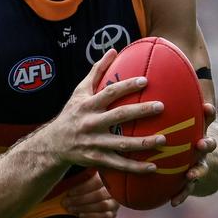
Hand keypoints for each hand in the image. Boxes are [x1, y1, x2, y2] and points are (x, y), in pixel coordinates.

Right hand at [47, 49, 166, 173]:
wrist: (53, 144)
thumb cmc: (72, 113)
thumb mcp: (80, 91)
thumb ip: (97, 71)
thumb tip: (113, 50)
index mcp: (88, 105)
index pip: (109, 92)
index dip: (127, 86)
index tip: (145, 81)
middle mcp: (91, 123)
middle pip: (119, 116)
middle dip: (141, 111)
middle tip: (161, 106)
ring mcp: (94, 143)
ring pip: (122, 143)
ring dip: (144, 143)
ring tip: (164, 139)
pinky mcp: (96, 159)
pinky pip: (119, 164)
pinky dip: (136, 168)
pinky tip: (154, 167)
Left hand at [62, 173, 118, 217]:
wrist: (96, 197)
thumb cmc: (87, 185)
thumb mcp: (85, 177)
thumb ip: (80, 178)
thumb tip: (65, 182)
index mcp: (107, 177)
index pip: (97, 182)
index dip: (82, 188)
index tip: (69, 193)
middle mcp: (114, 190)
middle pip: (98, 195)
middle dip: (79, 200)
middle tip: (66, 202)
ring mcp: (115, 202)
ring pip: (102, 205)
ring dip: (84, 208)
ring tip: (70, 209)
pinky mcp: (113, 214)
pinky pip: (105, 217)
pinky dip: (92, 216)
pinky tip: (80, 215)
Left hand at [171, 102, 217, 205]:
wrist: (189, 149)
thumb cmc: (176, 125)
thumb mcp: (172, 110)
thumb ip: (164, 96)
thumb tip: (149, 77)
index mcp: (196, 124)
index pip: (205, 115)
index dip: (207, 112)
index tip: (206, 108)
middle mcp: (199, 141)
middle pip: (208, 141)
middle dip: (206, 142)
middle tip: (202, 142)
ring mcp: (196, 160)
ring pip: (200, 165)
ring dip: (197, 170)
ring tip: (192, 175)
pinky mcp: (187, 177)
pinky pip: (184, 187)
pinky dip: (181, 194)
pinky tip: (173, 202)